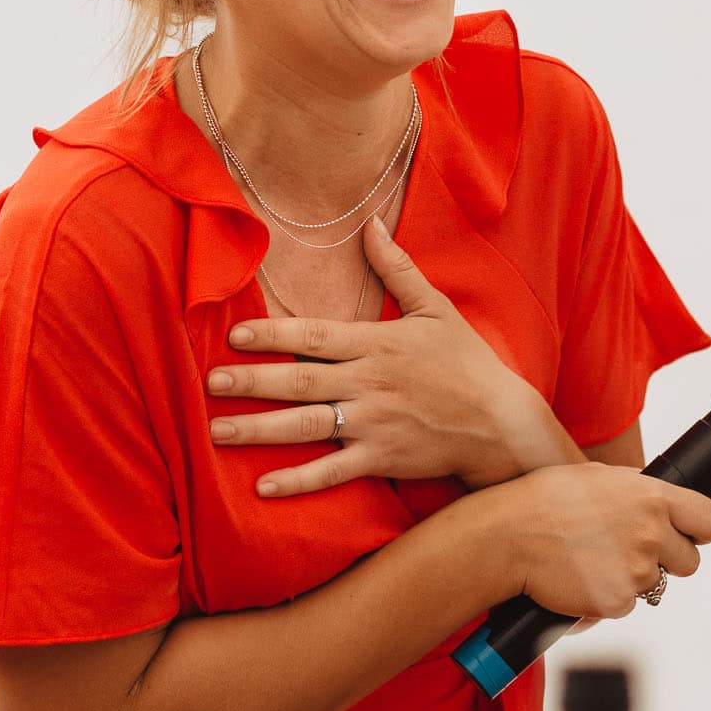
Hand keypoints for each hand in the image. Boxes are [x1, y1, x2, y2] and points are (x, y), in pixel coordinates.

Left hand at [206, 216, 570, 495]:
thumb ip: (396, 269)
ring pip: (307, 426)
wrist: (503, 423)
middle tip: (207, 383)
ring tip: (217, 431)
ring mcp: (375, 423)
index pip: (315, 336)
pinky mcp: (382, 458)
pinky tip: (262, 486)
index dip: (272, 335)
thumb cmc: (468, 363)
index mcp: (377, 344)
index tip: (233, 335)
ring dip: (259, 429)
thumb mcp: (437, 308)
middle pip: (300, 381)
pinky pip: (333, 472)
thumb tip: (370, 224)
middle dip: (251, 381)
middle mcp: (370, 383)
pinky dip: (299, 481)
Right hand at [491, 462, 710, 619]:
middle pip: (690, 562)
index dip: (702, 531)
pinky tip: (583, 578)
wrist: (509, 535)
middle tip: (631, 552)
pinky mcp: (618, 601)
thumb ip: (639, 490)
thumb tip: (660, 501)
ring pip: (655, 585)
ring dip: (632, 579)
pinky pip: (625, 605)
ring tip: (594, 560)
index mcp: (654, 498)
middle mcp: (653, 534)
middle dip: (667, 561)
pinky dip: (608, 597)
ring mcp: (637, 570)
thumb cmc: (546, 499)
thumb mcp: (600, 477)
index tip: (691, 534)